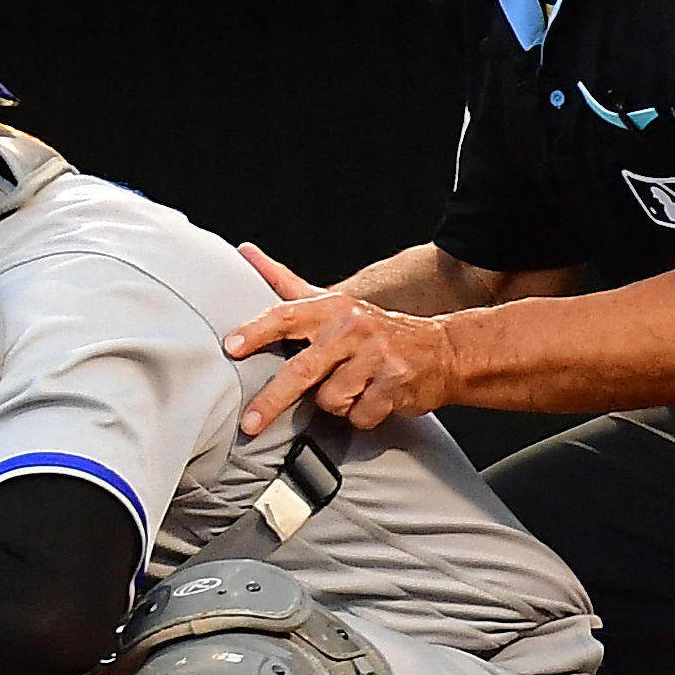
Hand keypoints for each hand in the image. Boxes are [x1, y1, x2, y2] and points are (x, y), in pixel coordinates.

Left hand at [228, 244, 463, 434]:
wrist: (442, 349)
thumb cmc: (371, 330)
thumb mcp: (330, 303)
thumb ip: (285, 283)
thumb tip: (245, 252)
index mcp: (331, 307)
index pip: (286, 315)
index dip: (257, 331)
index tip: (232, 347)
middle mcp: (352, 328)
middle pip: (301, 370)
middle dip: (271, 401)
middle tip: (249, 423)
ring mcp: (376, 356)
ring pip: (329, 399)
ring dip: (335, 404)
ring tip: (352, 388)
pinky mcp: (397, 384)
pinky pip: (359, 415)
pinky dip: (361, 416)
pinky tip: (373, 399)